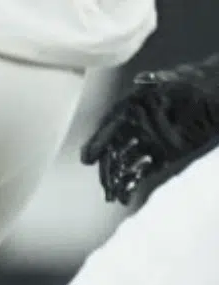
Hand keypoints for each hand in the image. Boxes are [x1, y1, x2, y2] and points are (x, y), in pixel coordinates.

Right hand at [81, 56, 218, 206]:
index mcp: (134, 108)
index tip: (87, 159)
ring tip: (112, 197)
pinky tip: (125, 197)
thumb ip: (158, 80)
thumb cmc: (198, 81)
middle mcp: (137, 126)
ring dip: (116, 180)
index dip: (98, 142)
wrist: (218, 91)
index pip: (110, 126)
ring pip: (125, 164)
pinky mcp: (163, 155)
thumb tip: (143, 79)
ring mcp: (149, 142)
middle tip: (106, 186)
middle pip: (114, 150)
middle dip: (107, 169)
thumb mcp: (178, 78)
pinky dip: (132, 185)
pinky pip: (143, 172)